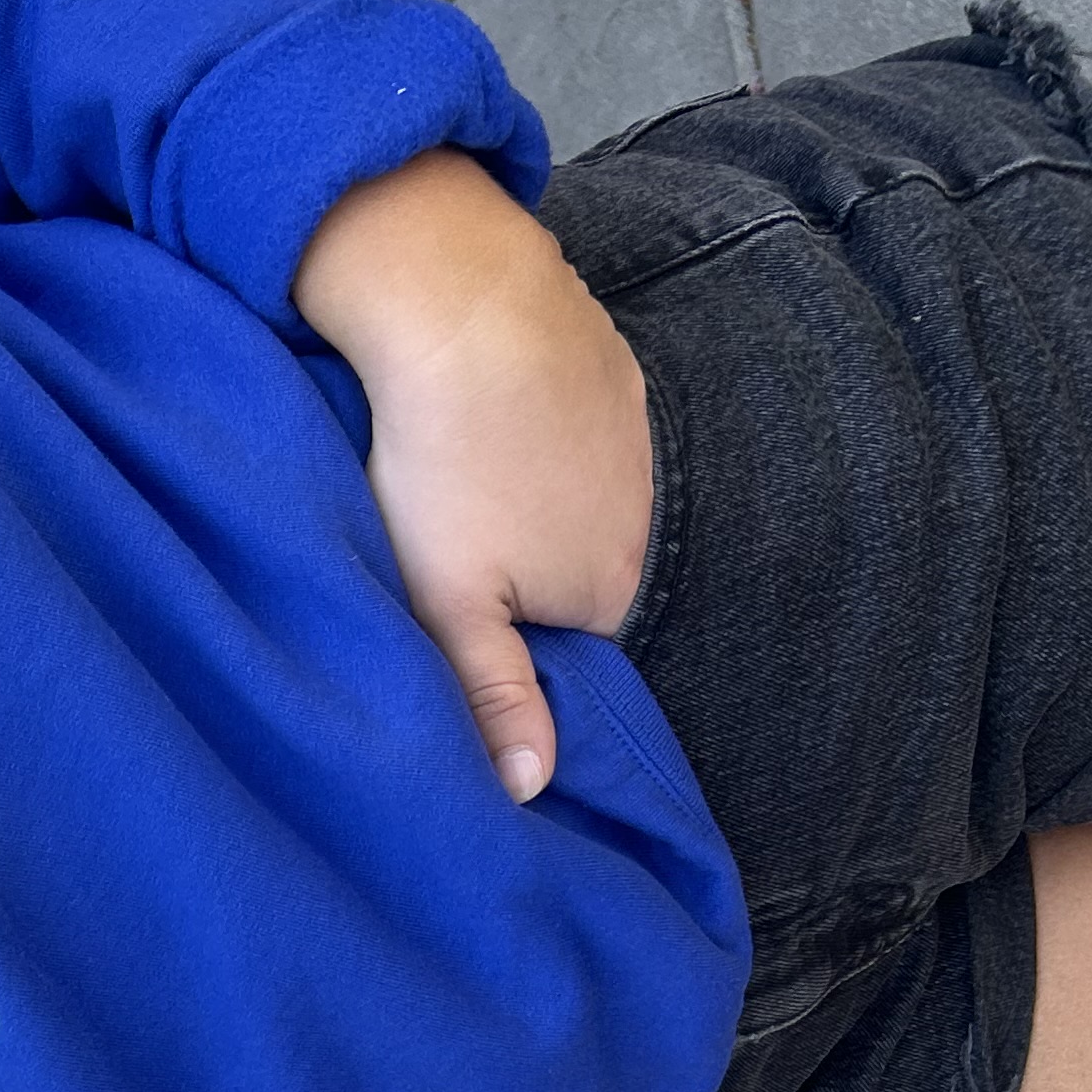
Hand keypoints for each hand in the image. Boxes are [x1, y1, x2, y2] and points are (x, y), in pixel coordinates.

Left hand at [293, 151, 653, 802]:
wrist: (463, 303)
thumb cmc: (445, 464)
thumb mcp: (453, 606)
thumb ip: (495, 697)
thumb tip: (534, 788)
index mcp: (611, 587)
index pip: (571, 653)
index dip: (513, 651)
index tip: (458, 632)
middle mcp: (646, 517)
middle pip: (575, 578)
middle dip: (521, 579)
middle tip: (446, 553)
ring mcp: (636, 437)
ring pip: (570, 501)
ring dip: (522, 504)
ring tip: (459, 487)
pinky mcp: (610, 371)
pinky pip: (568, 428)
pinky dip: (527, 434)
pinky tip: (482, 424)